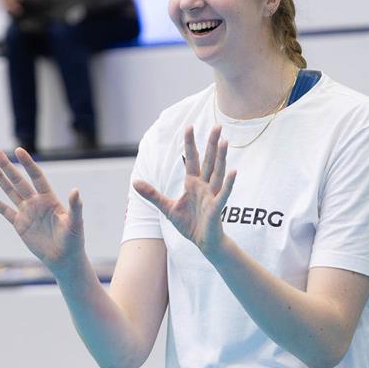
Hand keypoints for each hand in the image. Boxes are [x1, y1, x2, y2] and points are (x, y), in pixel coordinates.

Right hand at [0, 147, 83, 269]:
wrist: (64, 258)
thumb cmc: (73, 239)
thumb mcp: (75, 222)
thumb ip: (75, 206)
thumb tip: (75, 190)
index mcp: (50, 198)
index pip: (36, 177)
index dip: (27, 164)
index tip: (18, 150)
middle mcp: (36, 202)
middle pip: (19, 180)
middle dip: (7, 166)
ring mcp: (27, 212)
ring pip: (10, 191)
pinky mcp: (19, 224)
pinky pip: (4, 210)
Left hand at [133, 125, 235, 257]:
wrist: (203, 242)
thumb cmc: (189, 224)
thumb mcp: (167, 208)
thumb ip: (152, 194)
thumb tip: (134, 182)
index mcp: (193, 183)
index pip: (191, 159)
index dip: (189, 143)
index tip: (188, 126)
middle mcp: (204, 186)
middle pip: (208, 160)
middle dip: (211, 143)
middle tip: (217, 125)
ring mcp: (212, 195)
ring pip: (218, 173)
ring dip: (221, 158)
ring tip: (224, 141)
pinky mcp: (216, 208)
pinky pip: (223, 194)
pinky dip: (229, 183)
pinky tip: (234, 171)